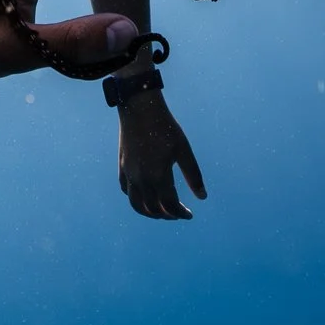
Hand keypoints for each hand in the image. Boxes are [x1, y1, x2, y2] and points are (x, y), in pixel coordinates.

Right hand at [116, 88, 206, 220]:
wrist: (139, 109)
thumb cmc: (165, 127)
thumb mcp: (183, 150)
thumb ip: (193, 175)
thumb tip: (203, 197)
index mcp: (158, 175)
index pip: (170, 205)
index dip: (180, 213)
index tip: (189, 215)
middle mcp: (141, 179)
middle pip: (153, 209)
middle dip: (167, 215)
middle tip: (178, 213)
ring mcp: (129, 174)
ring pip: (136, 205)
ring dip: (149, 212)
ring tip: (161, 212)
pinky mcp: (122, 168)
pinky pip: (126, 191)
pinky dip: (136, 199)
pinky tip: (145, 196)